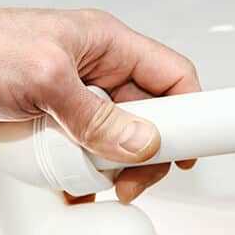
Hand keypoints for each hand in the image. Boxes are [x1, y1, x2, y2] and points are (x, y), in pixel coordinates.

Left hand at [0, 8, 200, 202]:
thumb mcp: (42, 79)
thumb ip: (96, 115)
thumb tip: (142, 143)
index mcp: (107, 44)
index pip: (171, 75)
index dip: (192, 109)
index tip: (193, 147)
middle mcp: (97, 72)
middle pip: (149, 115)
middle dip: (146, 151)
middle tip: (132, 179)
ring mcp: (75, 100)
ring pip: (117, 140)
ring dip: (113, 167)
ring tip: (98, 183)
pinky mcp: (53, 125)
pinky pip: (85, 154)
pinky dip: (85, 178)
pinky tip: (76, 191)